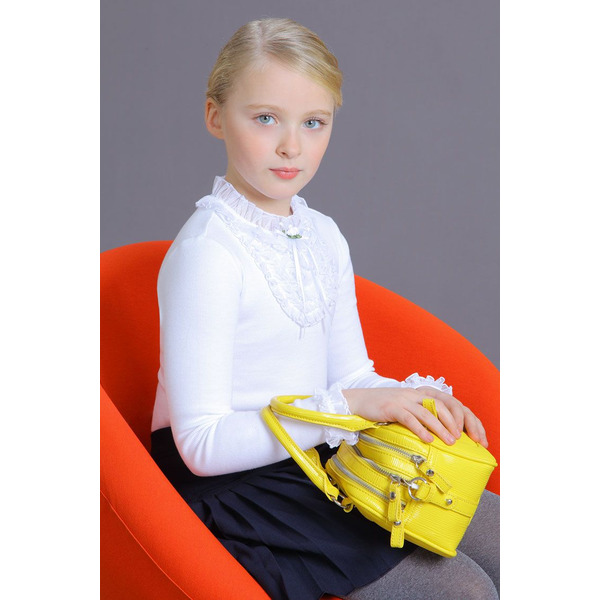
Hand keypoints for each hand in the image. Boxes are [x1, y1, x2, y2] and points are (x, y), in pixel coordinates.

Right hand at [342, 386, 487, 447]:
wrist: (357, 400)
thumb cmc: (383, 408)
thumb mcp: (407, 409)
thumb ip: (423, 416)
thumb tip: (444, 437)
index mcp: (423, 394)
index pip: (453, 403)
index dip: (468, 419)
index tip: (478, 438)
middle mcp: (416, 394)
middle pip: (445, 406)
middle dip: (459, 423)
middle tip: (468, 441)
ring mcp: (403, 399)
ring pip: (428, 412)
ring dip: (442, 427)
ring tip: (451, 442)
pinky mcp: (391, 407)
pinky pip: (409, 418)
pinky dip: (420, 429)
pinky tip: (428, 440)